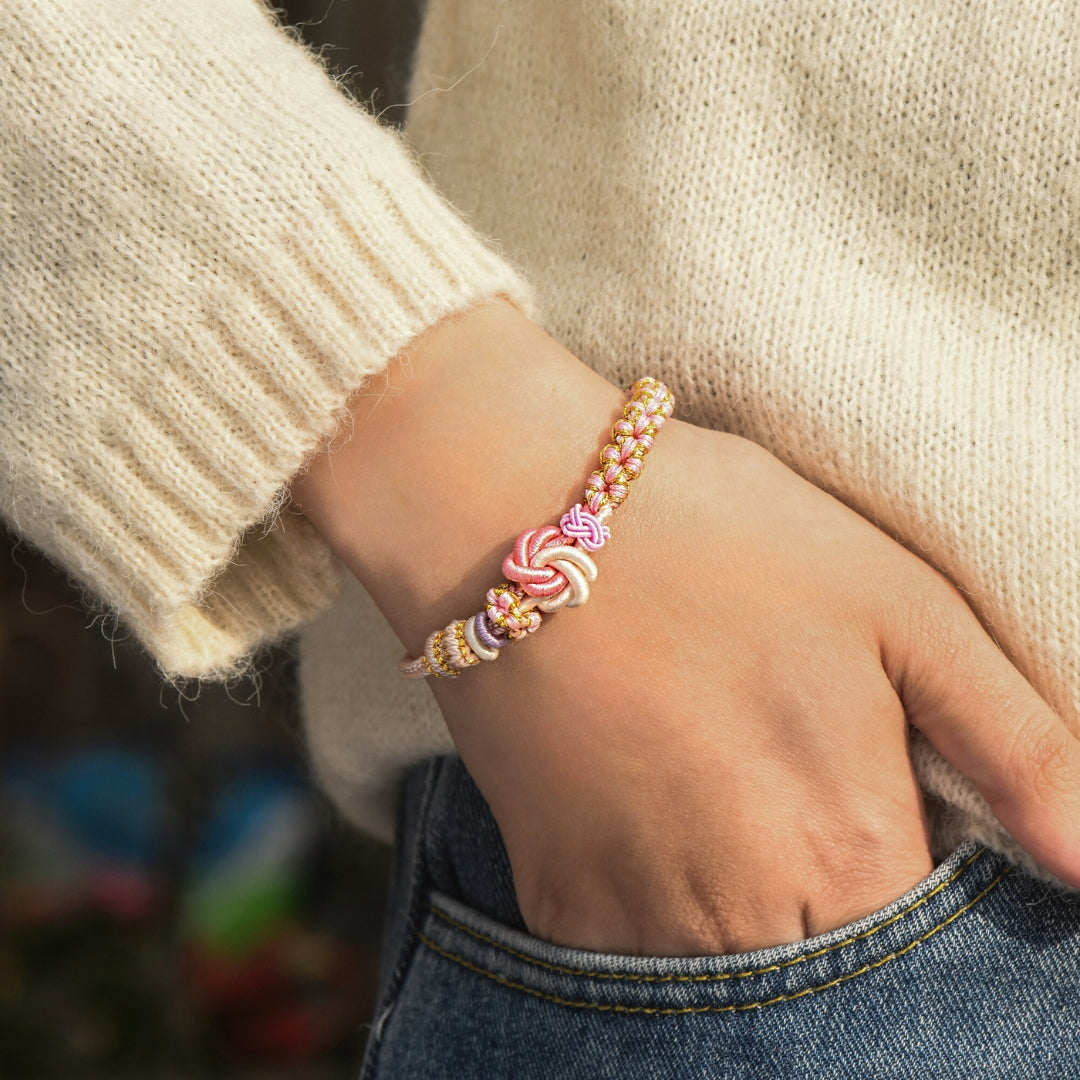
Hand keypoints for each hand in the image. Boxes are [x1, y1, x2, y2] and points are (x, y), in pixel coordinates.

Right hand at [294, 301, 1079, 954]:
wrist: (514, 507)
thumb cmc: (717, 534)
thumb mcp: (895, 600)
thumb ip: (1017, 742)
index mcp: (847, 844)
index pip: (930, 955)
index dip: (924, 890)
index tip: (888, 813)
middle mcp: (741, 914)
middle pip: (827, 974)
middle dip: (837, 902)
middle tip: (791, 783)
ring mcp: (632, 915)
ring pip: (731, 976)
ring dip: (751, 909)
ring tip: (724, 786)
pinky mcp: (552, 894)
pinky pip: (633, 955)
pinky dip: (663, 907)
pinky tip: (658, 809)